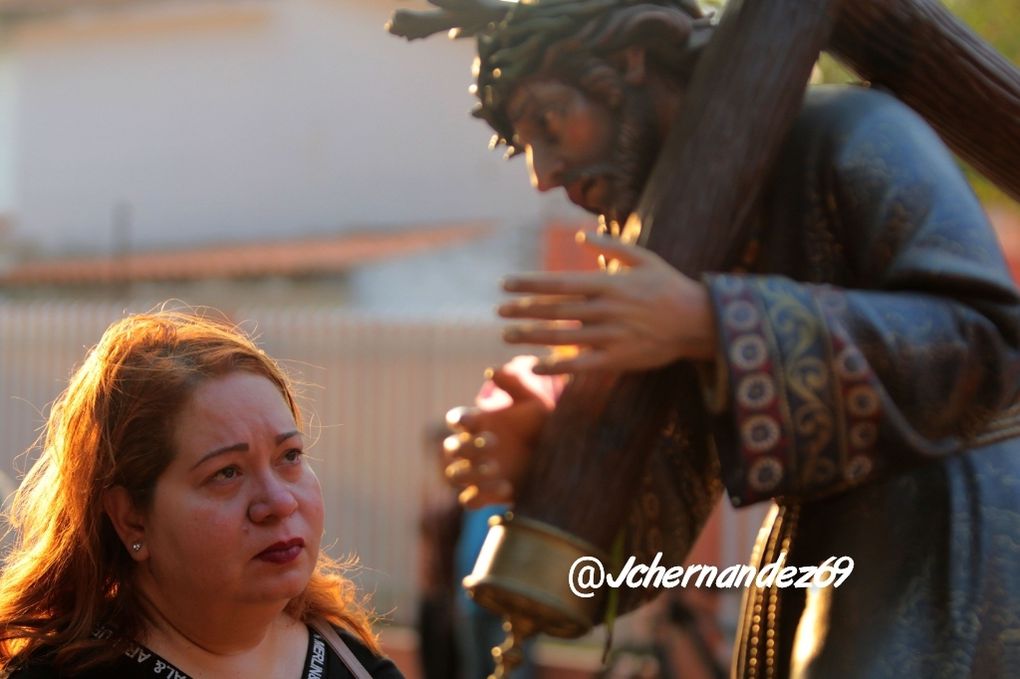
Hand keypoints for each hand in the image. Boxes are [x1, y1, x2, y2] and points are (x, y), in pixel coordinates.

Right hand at [442, 362, 553, 507]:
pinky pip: (469, 500)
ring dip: (470, 473)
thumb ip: (514, 383)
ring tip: (496, 468)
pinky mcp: (487, 494)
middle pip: (452, 448)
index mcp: (479, 423)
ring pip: (455, 476)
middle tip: (493, 443)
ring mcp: (478, 472)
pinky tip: (506, 487)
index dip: (460, 420)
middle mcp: (473, 448)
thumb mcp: (534, 400)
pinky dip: (480, 495)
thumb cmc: (542, 423)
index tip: (477, 420)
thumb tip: (492, 371)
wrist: (558, 454)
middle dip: (467, 447)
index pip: (457, 419)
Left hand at [498, 232, 716, 373]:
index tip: (505, 284)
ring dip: (532, 336)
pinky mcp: (620, 359)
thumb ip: (610, 246)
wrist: (701, 321)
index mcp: (610, 283)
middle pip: (555, 309)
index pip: (560, 282)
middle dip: (523, 310)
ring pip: (564, 336)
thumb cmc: (670, 287)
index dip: (530, 284)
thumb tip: (578, 236)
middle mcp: (607, 308)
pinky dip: (557, 366)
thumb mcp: (644, 258)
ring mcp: (613, 335)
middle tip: (498, 311)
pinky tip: (535, 366)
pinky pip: (582, 364)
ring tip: (507, 335)